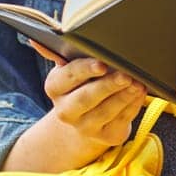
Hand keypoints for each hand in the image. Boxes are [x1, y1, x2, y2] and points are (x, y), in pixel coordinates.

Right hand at [23, 57, 147, 169]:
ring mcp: (86, 127)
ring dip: (124, 96)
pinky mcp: (107, 137)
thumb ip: (60, 53)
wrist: (86, 119)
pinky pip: (122, 120)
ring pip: (106, 111)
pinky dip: (133, 105)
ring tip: (137, 82)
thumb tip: (35, 39)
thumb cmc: (82, 84)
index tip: (102, 64)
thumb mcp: (70, 69)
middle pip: (86, 97)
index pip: (68, 77)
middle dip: (107, 85)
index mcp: (54, 88)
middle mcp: (66, 111)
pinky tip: (140, 93)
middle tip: (126, 74)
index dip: (85, 70)